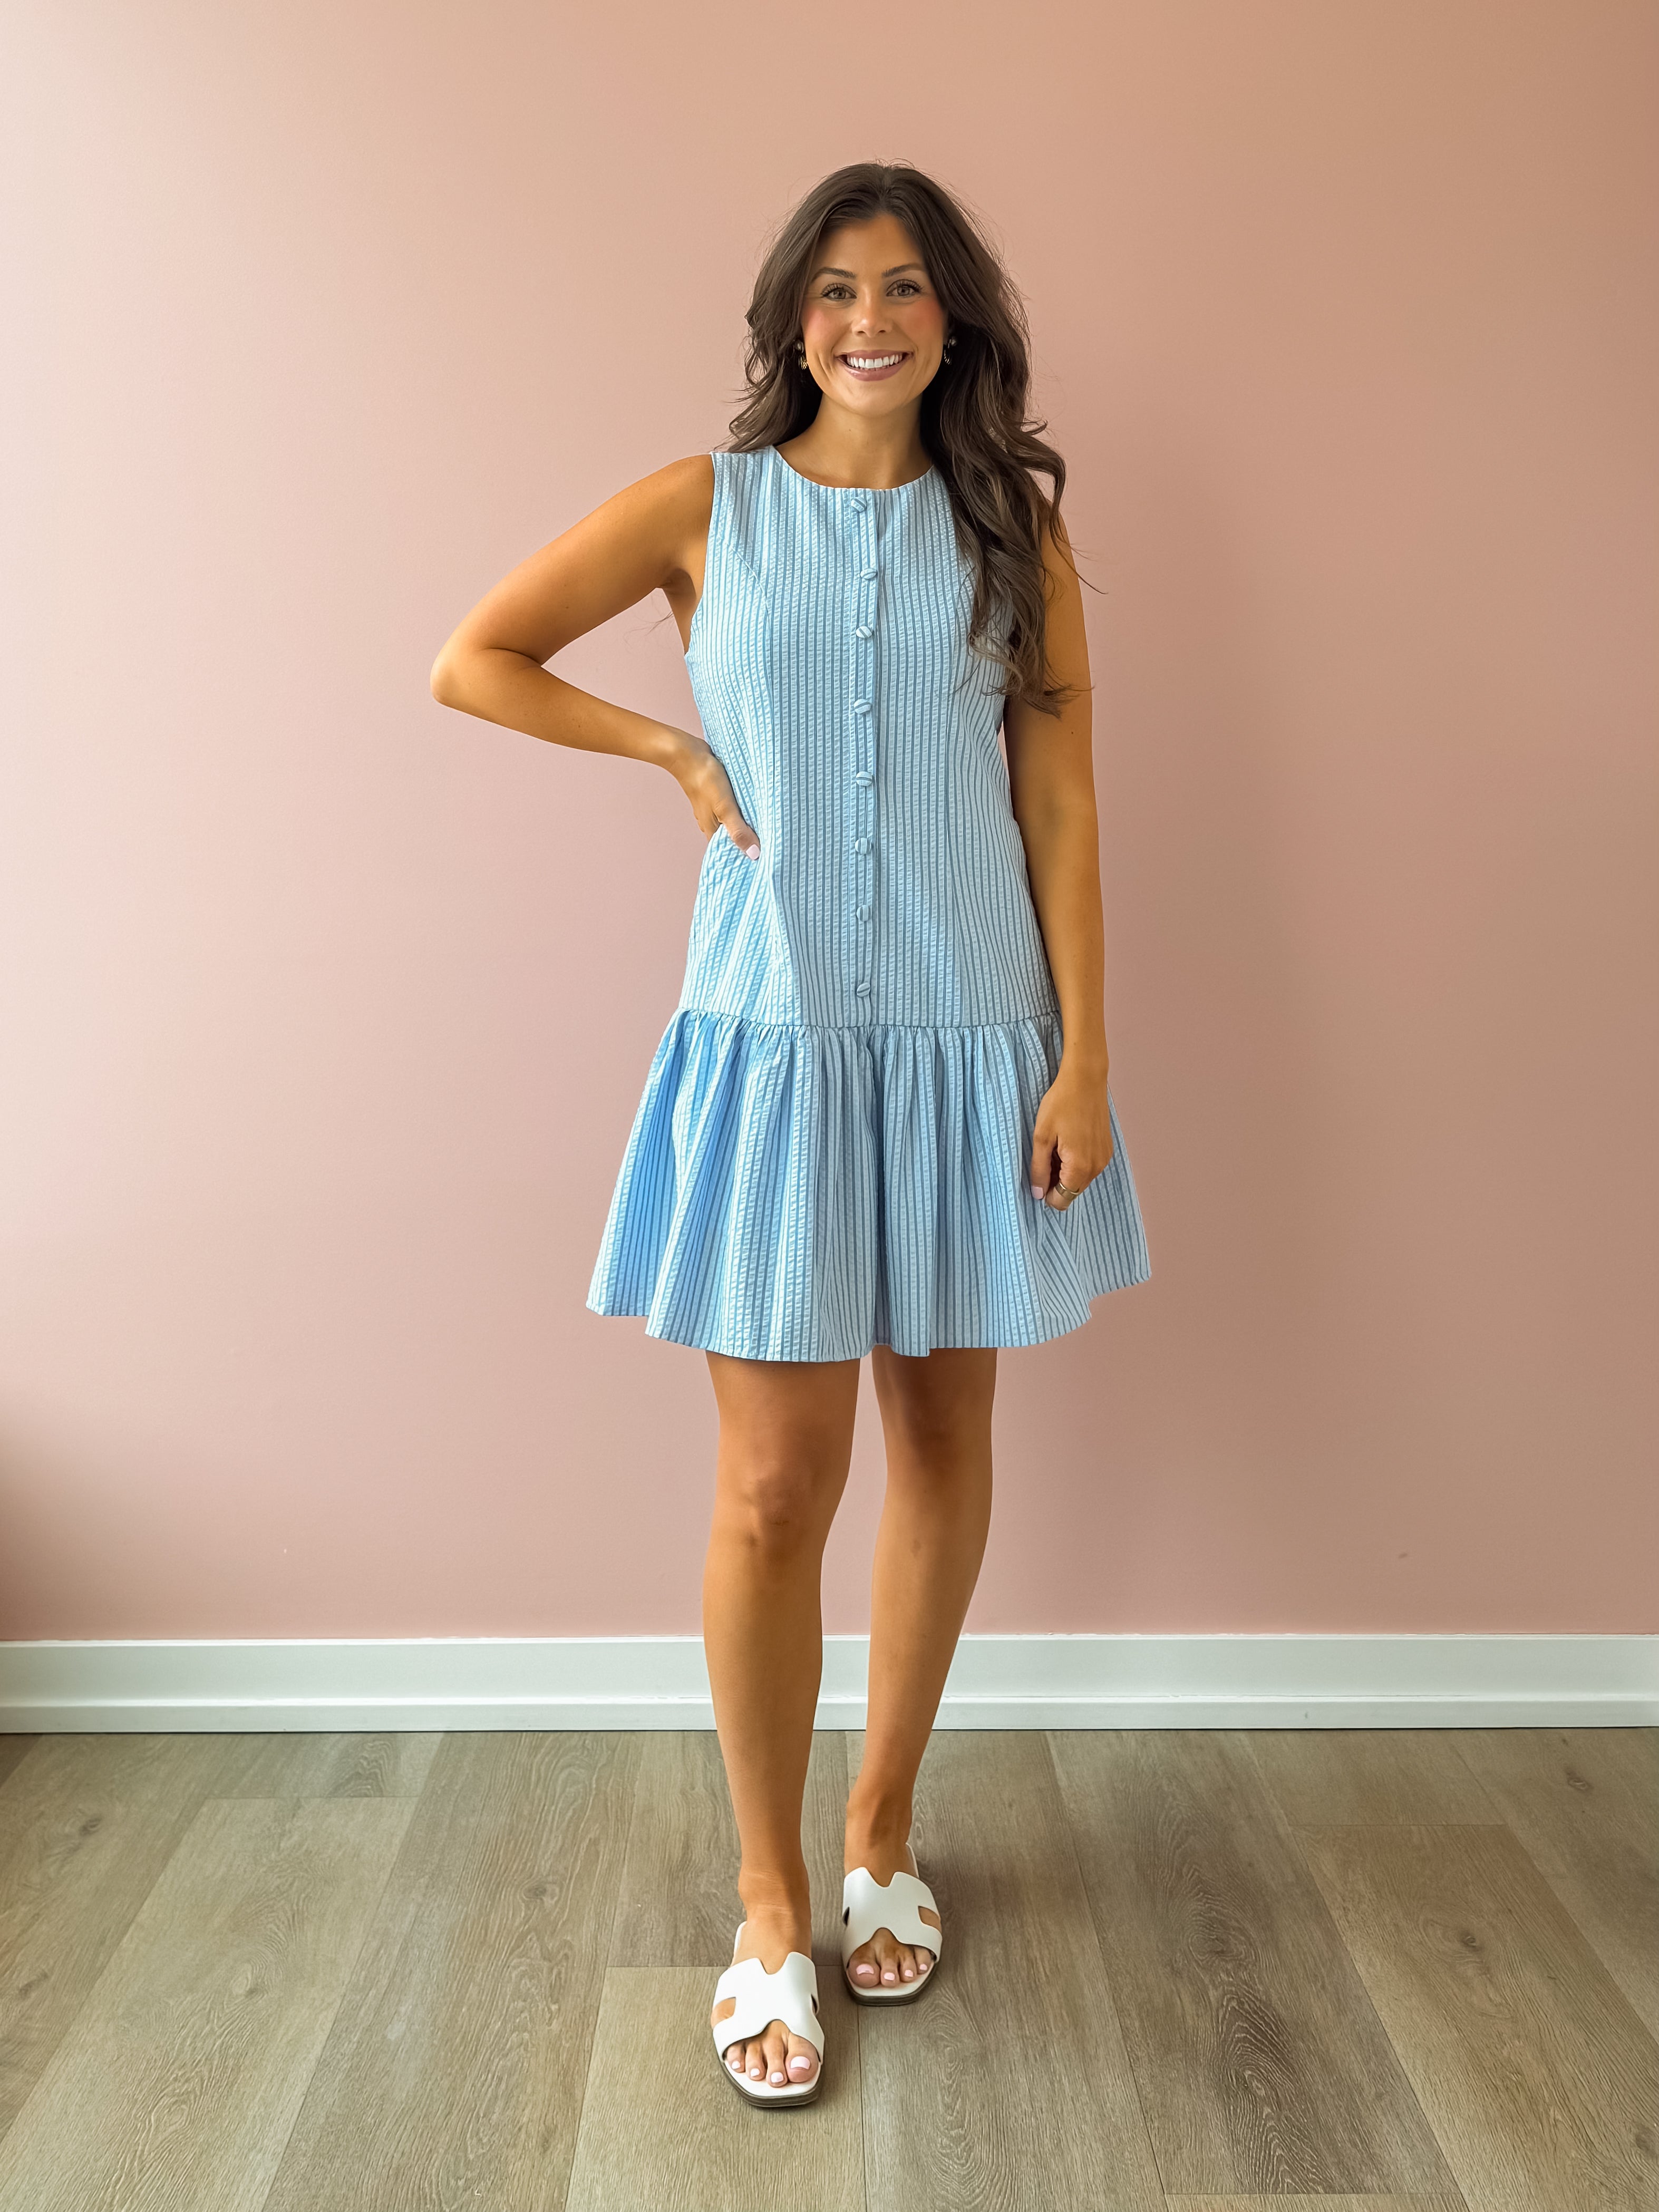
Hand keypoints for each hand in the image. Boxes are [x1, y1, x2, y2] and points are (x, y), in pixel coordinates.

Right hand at [660, 729, 760, 857]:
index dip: (747, 857)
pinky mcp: (719, 796)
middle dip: (751, 842)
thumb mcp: (725, 808)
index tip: (766, 862)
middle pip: (735, 838)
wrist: (688, 753)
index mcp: (712, 831)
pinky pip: (735, 808)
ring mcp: (715, 809)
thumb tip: (754, 855)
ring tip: (771, 829)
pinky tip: (756, 808)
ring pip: (735, 823)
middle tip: (775, 846)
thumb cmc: (706, 780)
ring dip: (749, 825)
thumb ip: (739, 830)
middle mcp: (713, 823)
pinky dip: (745, 811)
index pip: (732, 852)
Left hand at [1029, 1057, 1113, 1208]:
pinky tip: (1068, 1141)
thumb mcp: (1041, 1137)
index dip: (1045, 1194)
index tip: (1038, 1174)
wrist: (1085, 1079)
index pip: (1061, 1201)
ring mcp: (1104, 1159)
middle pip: (1071, 1192)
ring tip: (1056, 1145)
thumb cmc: (1060, 1104)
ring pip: (1080, 1180)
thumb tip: (1037, 1194)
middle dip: (1055, 1182)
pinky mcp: (1106, 1150)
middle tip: (1045, 1155)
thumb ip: (1039, 1169)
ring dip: (1065, 1171)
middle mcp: (1096, 1168)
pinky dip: (1076, 1162)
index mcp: (1079, 1167)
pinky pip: (1088, 1167)